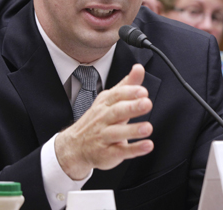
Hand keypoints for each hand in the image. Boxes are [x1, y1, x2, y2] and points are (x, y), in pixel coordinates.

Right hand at [54, 64, 153, 179]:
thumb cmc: (97, 121)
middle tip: (146, 104)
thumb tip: (139, 68)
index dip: (129, 93)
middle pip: (117, 112)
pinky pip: (121, 152)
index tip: (143, 91)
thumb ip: (127, 85)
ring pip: (118, 133)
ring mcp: (104, 137)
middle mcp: (103, 120)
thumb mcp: (110, 100)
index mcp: (105, 104)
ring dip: (133, 130)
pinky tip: (147, 145)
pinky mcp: (108, 154)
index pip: (116, 95)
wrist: (74, 147)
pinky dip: (135, 149)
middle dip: (132, 107)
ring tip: (147, 128)